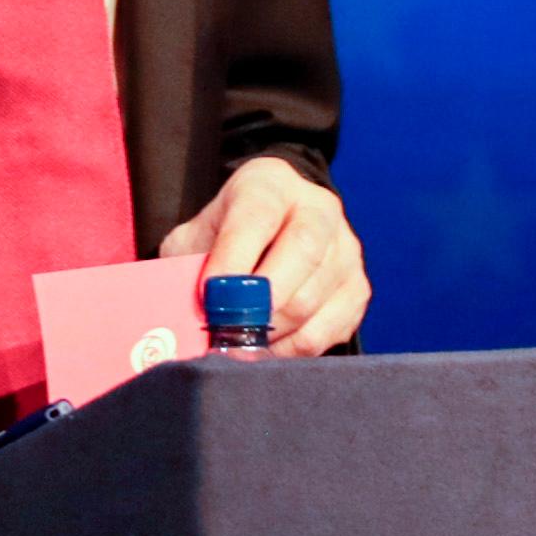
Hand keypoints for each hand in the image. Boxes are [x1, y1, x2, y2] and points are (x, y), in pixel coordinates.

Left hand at [163, 155, 368, 355]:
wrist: (273, 230)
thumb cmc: (225, 237)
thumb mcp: (196, 238)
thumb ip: (186, 267)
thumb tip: (178, 316)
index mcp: (271, 184)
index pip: (258, 216)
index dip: (233, 258)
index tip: (209, 294)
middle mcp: (319, 210)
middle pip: (301, 254)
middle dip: (258, 302)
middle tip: (224, 331)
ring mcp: (346, 250)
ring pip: (311, 301)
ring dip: (268, 333)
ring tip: (237, 342)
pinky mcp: (356, 290)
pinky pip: (323, 333)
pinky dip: (287, 350)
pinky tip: (265, 345)